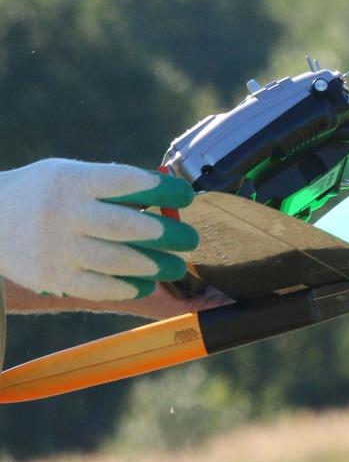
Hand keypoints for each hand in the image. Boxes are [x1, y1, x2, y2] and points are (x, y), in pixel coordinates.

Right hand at [0, 159, 197, 300]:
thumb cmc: (44, 193)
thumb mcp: (70, 175)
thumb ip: (112, 185)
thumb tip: (167, 197)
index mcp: (73, 181)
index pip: (126, 182)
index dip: (162, 190)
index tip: (186, 195)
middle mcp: (63, 213)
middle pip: (126, 226)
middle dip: (167, 234)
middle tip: (190, 239)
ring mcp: (56, 247)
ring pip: (117, 261)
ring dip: (155, 265)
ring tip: (177, 266)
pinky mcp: (51, 277)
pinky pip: (98, 287)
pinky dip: (128, 287)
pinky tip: (146, 283)